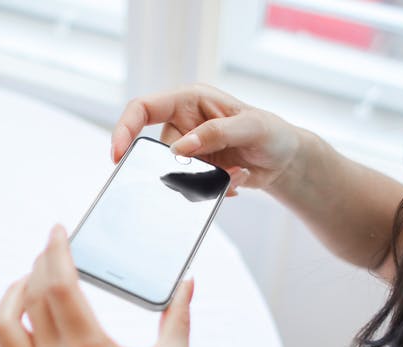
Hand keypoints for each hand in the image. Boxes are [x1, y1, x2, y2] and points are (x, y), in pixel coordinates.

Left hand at [0, 226, 195, 346]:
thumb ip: (177, 318)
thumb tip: (188, 282)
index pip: (56, 287)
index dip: (54, 252)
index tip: (57, 231)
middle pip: (29, 300)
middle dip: (38, 266)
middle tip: (53, 249)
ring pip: (1, 329)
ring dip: (10, 297)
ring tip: (29, 281)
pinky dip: (3, 334)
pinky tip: (18, 321)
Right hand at [112, 84, 302, 196]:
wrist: (285, 159)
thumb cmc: (271, 133)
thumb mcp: (250, 127)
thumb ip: (215, 133)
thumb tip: (179, 149)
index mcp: (189, 100)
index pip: (143, 108)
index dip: (125, 128)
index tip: (117, 155)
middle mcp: (183, 123)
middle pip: (159, 151)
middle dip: (185, 167)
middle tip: (220, 169)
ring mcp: (188, 149)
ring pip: (176, 174)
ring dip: (208, 180)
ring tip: (238, 172)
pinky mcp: (196, 171)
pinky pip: (190, 188)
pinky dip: (214, 190)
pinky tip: (236, 180)